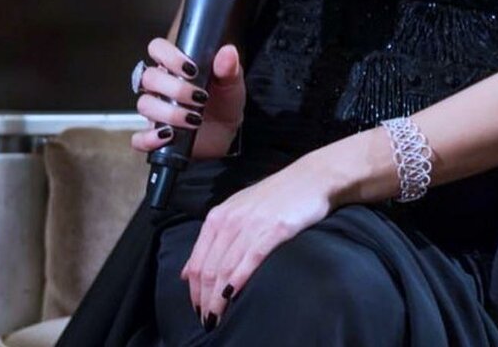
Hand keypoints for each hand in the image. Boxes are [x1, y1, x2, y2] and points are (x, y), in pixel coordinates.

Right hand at [131, 38, 245, 160]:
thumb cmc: (224, 102)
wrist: (226, 133)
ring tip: (194, 119)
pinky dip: (150, 138)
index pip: (158, 48)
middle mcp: (161, 86)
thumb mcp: (231, 83)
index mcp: (176, 67)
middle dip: (175, 88)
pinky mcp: (153, 135)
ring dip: (169, 113)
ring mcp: (155, 110)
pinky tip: (169, 135)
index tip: (191, 69)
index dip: (169, 56)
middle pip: (149, 77)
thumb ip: (228, 68)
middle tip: (199, 97)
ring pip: (144, 104)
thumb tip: (228, 52)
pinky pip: (138, 138)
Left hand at [179, 157, 333, 328]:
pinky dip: (239, 281)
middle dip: (205, 299)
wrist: (311, 178)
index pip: (196, 261)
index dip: (194, 290)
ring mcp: (253, 224)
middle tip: (208, 320)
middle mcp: (231, 219)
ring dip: (218, 298)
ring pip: (226, 268)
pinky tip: (234, 296)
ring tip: (218, 317)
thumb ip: (212, 238)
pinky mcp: (275, 229)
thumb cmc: (275, 196)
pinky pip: (251, 259)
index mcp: (219, 216)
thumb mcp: (237, 210)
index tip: (197, 309)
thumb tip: (186, 272)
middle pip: (209, 269)